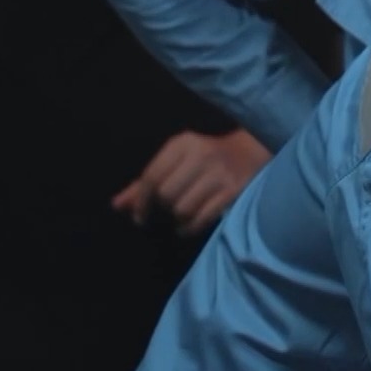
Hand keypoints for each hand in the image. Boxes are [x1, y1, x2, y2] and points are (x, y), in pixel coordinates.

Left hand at [112, 129, 269, 235]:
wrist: (253, 152)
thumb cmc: (206, 158)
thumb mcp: (176, 162)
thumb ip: (144, 183)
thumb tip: (116, 205)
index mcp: (183, 143)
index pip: (151, 176)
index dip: (141, 201)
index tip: (140, 215)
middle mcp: (201, 155)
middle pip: (166, 194)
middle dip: (164, 207)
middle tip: (169, 208)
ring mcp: (219, 173)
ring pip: (183, 208)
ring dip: (179, 218)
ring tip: (183, 215)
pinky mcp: (233, 190)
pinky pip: (201, 218)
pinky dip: (190, 227)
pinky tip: (188, 225)